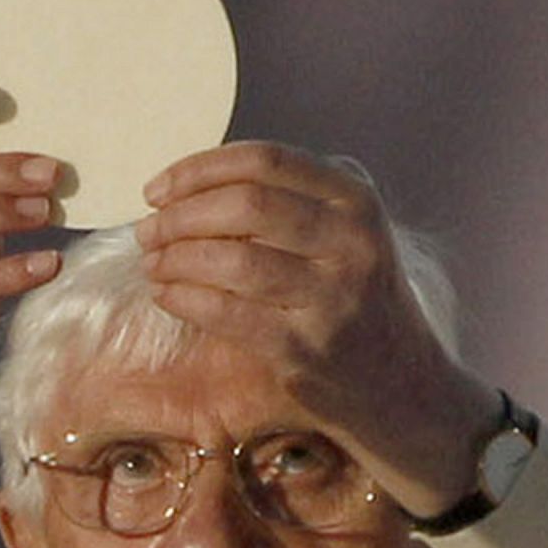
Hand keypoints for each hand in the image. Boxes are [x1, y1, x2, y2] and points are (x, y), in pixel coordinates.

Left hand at [134, 141, 497, 515]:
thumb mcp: (341, 234)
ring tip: (151, 263)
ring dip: (174, 258)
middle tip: (147, 230)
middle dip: (179, 215)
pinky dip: (182, 299)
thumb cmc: (351, 299)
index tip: (156, 189)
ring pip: (232, 261)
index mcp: (355, 200)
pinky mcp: (303, 348)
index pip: (264, 161)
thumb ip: (285, 202)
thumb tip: (186, 188)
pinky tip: (164, 294)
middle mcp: (350, 242)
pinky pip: (225, 313)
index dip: (198, 169)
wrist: (400, 385)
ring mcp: (330, 297)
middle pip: (244, 204)